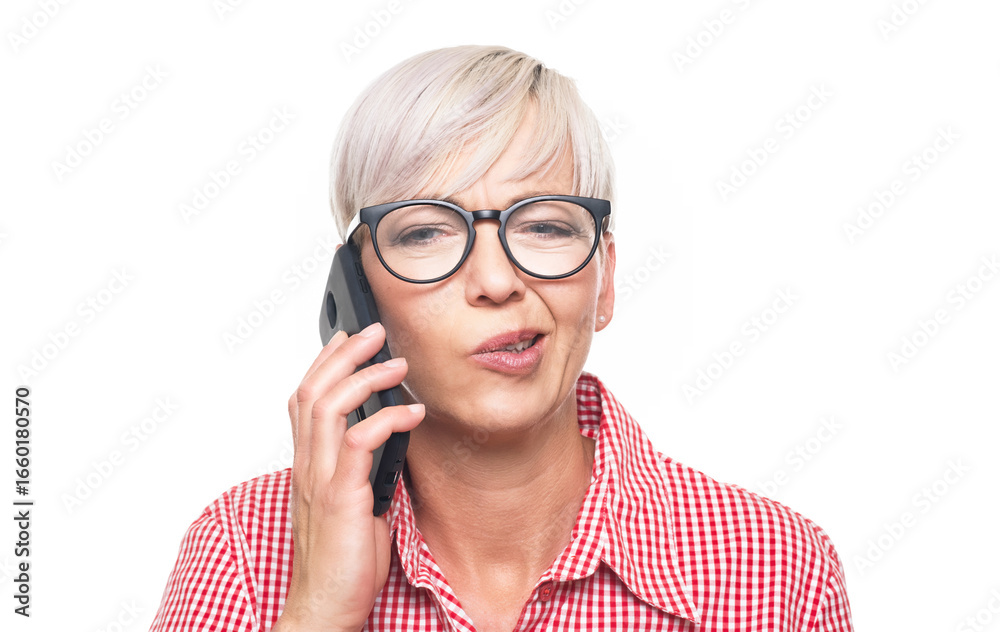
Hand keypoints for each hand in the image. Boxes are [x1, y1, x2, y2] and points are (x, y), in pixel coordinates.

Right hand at [273, 323, 423, 631]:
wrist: (326, 606)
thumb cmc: (343, 559)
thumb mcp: (354, 503)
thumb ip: (362, 468)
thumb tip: (389, 437)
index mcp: (309, 465)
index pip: (304, 399)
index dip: (323, 363)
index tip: (347, 337)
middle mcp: (308, 466)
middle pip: (312, 390)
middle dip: (344, 354)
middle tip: (375, 332)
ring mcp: (321, 480)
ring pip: (329, 406)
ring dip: (366, 377)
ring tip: (399, 364)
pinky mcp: (341, 497)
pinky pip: (359, 443)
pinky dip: (388, 420)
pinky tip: (413, 413)